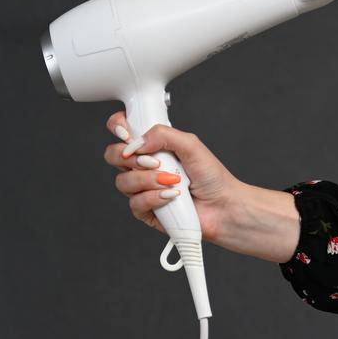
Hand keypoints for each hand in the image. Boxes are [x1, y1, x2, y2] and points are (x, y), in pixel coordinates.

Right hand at [103, 110, 242, 246]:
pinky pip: (135, 203)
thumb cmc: (211, 176)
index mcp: (153, 147)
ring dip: (148, 180)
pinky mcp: (146, 210)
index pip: (124, 131)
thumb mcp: (192, 145)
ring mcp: (143, 188)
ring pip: (123, 182)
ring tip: (172, 181)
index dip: (118, 128)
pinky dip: (154, 198)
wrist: (223, 206)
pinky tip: (172, 197)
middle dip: (130, 158)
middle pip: (113, 155)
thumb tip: (137, 142)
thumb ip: (164, 135)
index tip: (127, 134)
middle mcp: (144, 166)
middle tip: (155, 162)